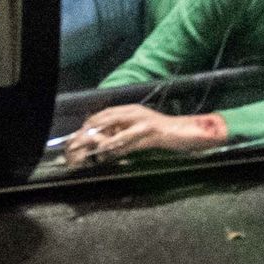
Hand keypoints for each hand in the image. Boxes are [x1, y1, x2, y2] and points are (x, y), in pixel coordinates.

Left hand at [60, 104, 216, 167]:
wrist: (187, 132)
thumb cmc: (164, 134)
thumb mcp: (140, 135)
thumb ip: (124, 138)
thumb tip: (104, 146)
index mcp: (132, 110)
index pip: (105, 115)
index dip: (90, 125)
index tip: (78, 136)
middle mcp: (136, 112)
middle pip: (106, 120)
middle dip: (90, 132)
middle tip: (76, 145)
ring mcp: (144, 122)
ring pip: (116, 130)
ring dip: (101, 142)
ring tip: (88, 151)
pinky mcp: (152, 133)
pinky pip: (130, 141)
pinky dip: (118, 147)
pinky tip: (108, 152)